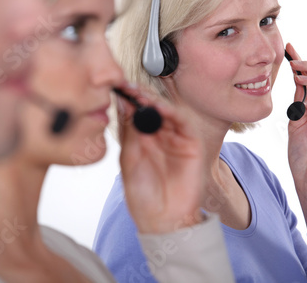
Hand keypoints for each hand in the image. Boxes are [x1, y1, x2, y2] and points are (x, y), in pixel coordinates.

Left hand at [117, 83, 204, 233]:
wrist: (161, 220)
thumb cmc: (142, 195)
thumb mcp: (128, 159)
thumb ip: (128, 131)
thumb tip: (122, 103)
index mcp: (142, 138)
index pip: (136, 111)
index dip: (127, 98)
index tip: (115, 87)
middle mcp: (159, 135)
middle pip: (151, 107)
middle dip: (139, 95)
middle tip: (127, 86)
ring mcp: (176, 138)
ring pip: (167, 111)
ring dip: (154, 101)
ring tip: (140, 94)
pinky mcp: (191, 144)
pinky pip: (182, 123)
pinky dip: (172, 113)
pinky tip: (158, 107)